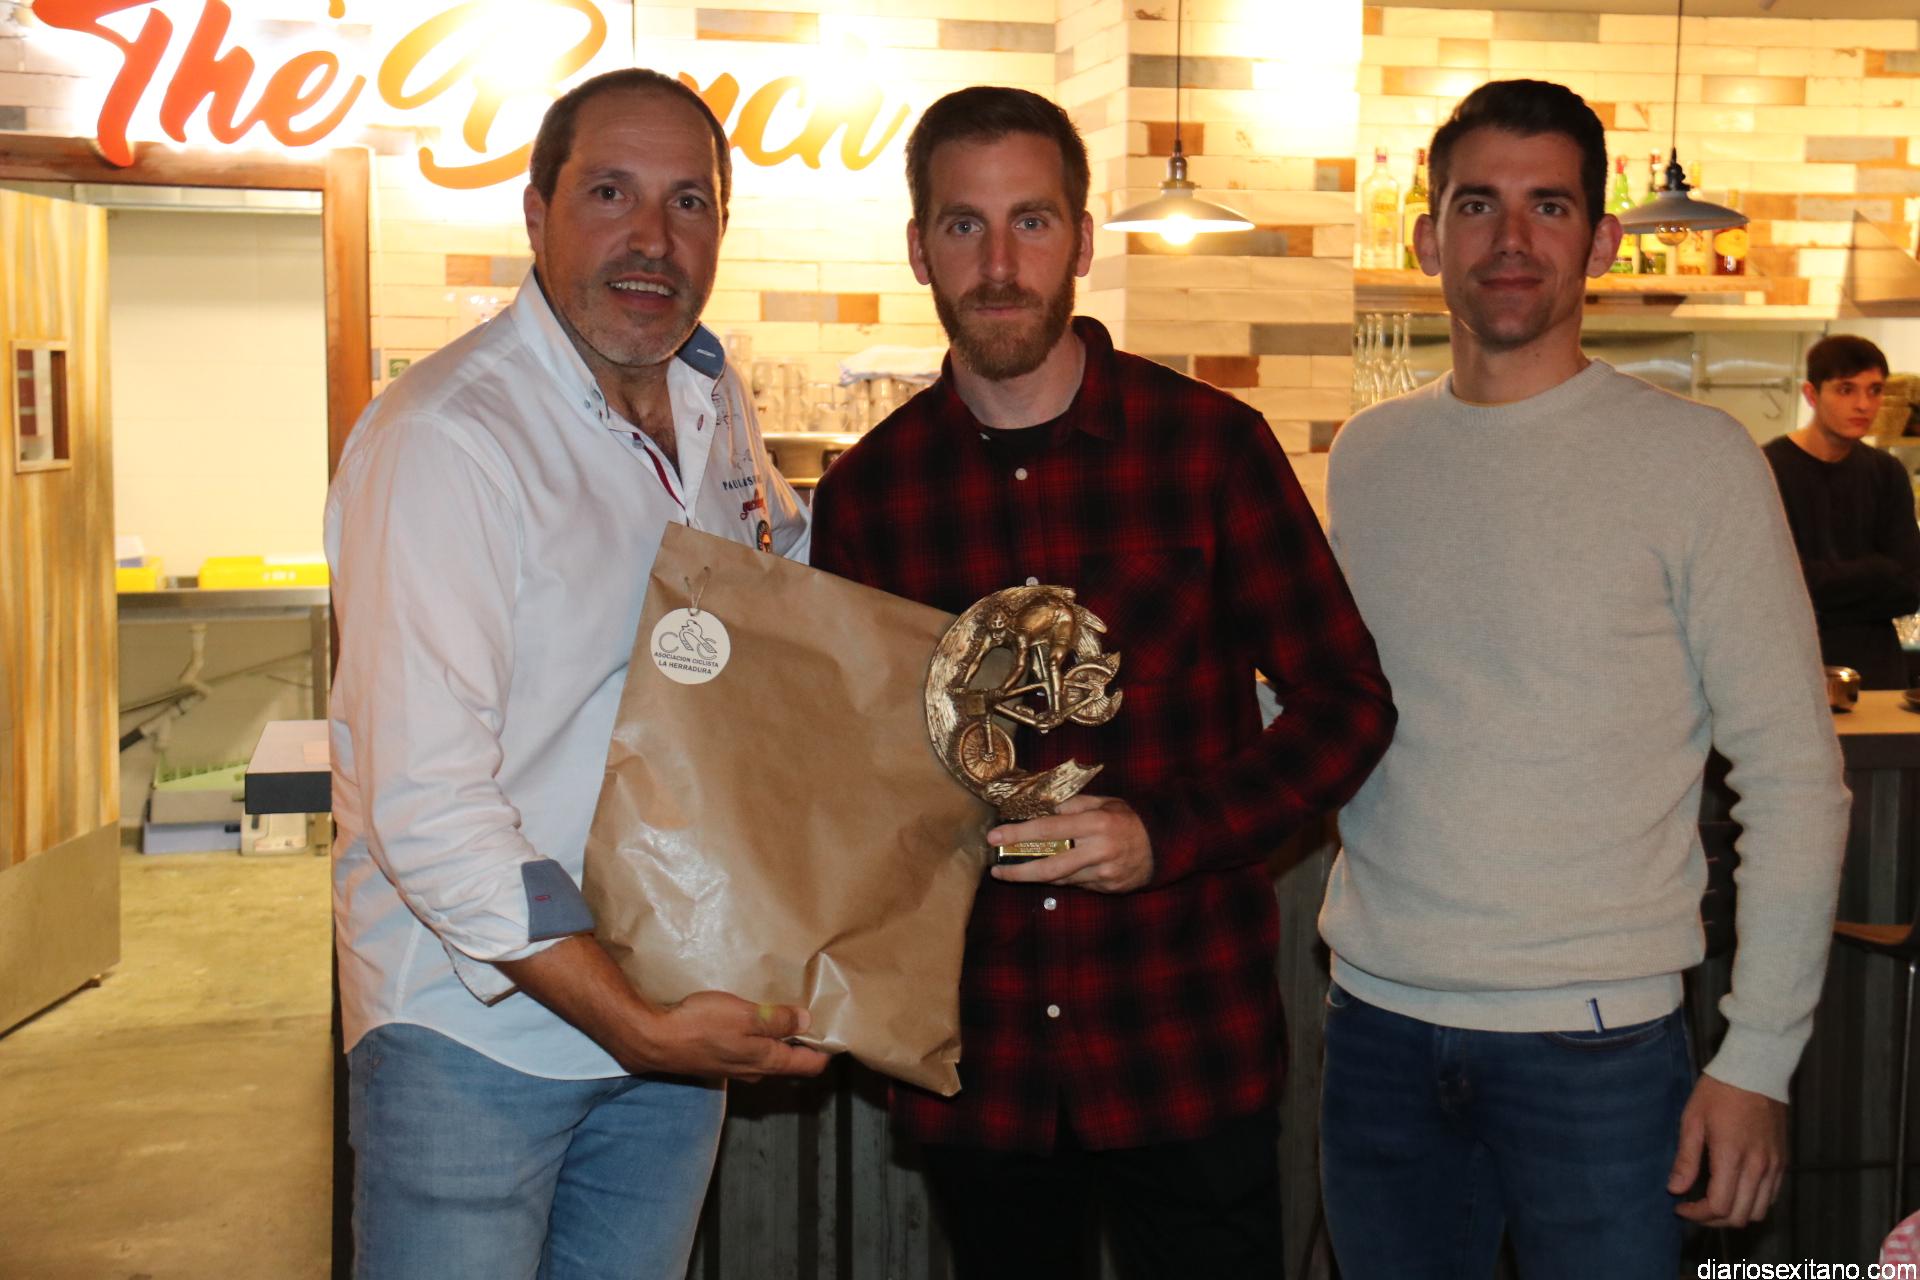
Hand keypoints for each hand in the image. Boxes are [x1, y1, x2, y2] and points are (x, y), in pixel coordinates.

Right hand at [627, 990, 831, 1082]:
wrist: (655, 1040)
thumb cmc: (701, 1025)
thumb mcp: (746, 1016)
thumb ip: (778, 1020)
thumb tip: (807, 1021)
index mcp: (766, 1061)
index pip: (808, 1065)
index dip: (825, 1050)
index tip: (836, 1032)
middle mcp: (753, 1071)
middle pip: (788, 1062)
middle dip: (803, 1043)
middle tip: (813, 1017)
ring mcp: (734, 1068)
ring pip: (766, 1057)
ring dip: (777, 1039)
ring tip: (783, 1014)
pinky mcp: (717, 1060)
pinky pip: (746, 1051)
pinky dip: (755, 1038)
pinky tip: (749, 1021)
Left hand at [988, 795, 1152, 892]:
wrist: (1164, 845)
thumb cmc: (1128, 819)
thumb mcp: (1104, 802)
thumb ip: (1072, 805)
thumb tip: (1039, 808)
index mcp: (1096, 823)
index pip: (1049, 828)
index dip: (1019, 834)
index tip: (994, 837)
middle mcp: (1099, 850)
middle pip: (1050, 865)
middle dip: (1019, 871)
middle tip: (996, 870)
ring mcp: (1104, 873)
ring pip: (1060, 879)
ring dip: (1035, 876)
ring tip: (1014, 871)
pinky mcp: (1107, 888)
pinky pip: (1076, 884)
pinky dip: (1061, 878)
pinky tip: (1050, 871)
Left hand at [1669, 1074, 1787, 1226]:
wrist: (1756, 1070)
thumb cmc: (1719, 1091)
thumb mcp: (1692, 1120)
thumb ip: (1686, 1159)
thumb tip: (1675, 1189)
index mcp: (1732, 1156)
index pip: (1718, 1206)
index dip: (1697, 1215)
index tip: (1680, 1207)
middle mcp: (1758, 1167)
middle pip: (1739, 1216)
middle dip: (1713, 1220)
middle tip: (1693, 1209)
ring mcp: (1774, 1166)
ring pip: (1759, 1212)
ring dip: (1735, 1215)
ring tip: (1712, 1204)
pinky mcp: (1782, 1162)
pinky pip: (1771, 1197)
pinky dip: (1753, 1203)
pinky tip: (1734, 1191)